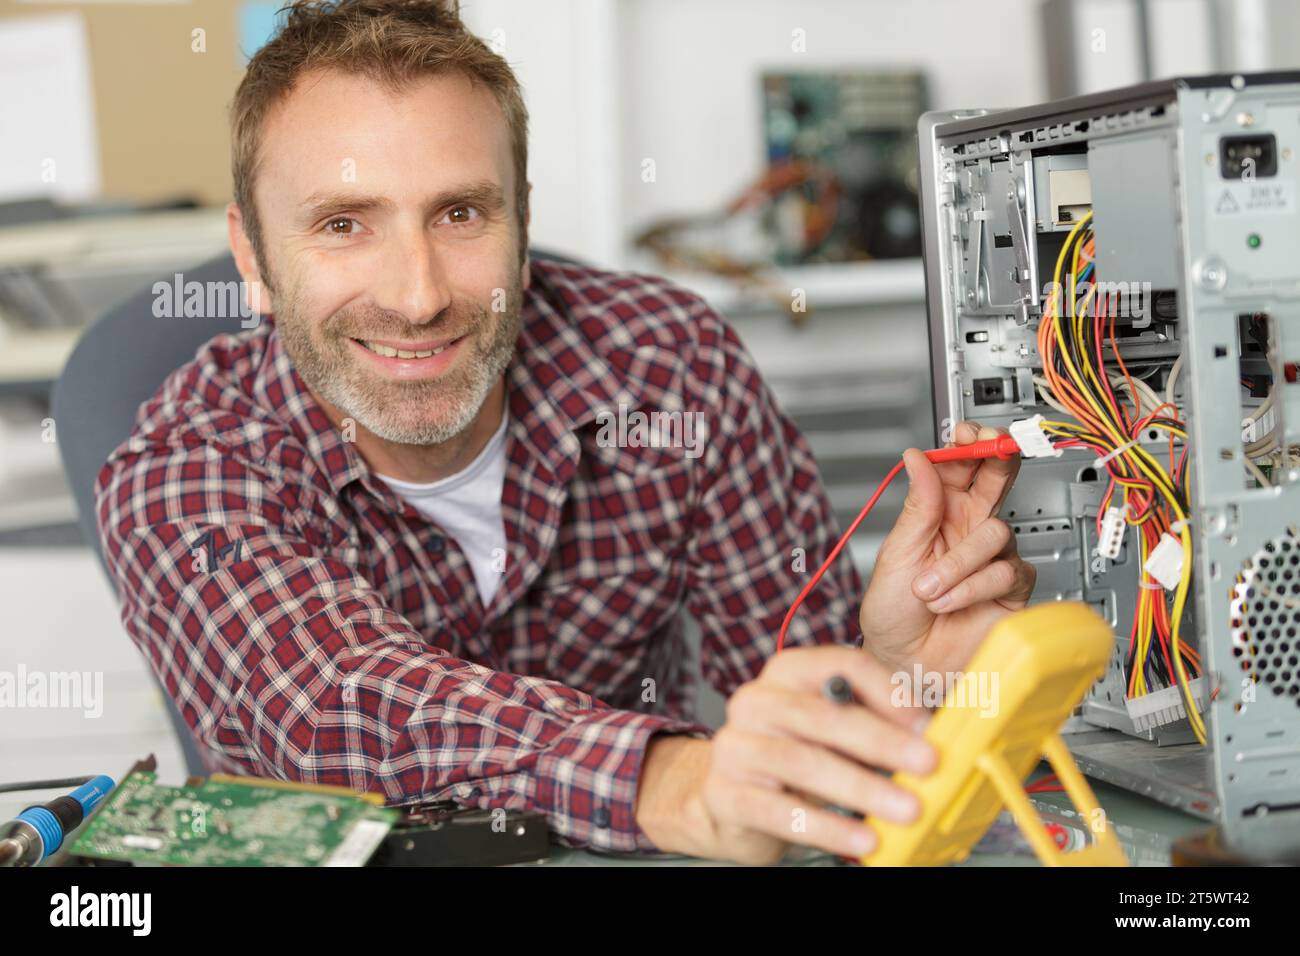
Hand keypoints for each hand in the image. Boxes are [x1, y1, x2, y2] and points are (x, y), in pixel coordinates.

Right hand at [635, 646, 935, 863]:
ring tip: (906, 809)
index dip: (886, 691)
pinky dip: (828, 827)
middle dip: (883, 741)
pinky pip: (781, 810)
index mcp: (786, 673)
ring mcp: (735, 746)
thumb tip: (931, 738)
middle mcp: (755, 701)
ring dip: (863, 787)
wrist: (726, 800)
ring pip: (804, 762)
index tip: (924, 723)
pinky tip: (862, 838)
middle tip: (927, 763)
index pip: (839, 664)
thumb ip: (872, 726)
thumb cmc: (791, 761)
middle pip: (824, 715)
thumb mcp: (830, 733)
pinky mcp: (725, 792)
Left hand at [858, 421, 1035, 675]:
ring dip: (958, 562)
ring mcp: (991, 561)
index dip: (968, 445)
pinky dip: (973, 587)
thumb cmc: (893, 616)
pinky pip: (1007, 573)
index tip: (967, 432)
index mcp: (939, 516)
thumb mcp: (896, 555)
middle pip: (998, 482)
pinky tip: (949, 601)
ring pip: (997, 533)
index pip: (961, 468)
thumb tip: (918, 457)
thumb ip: (917, 508)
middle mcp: (968, 532)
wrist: (904, 666)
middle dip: (999, 460)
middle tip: (995, 448)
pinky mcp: (1011, 591)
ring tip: (928, 587)